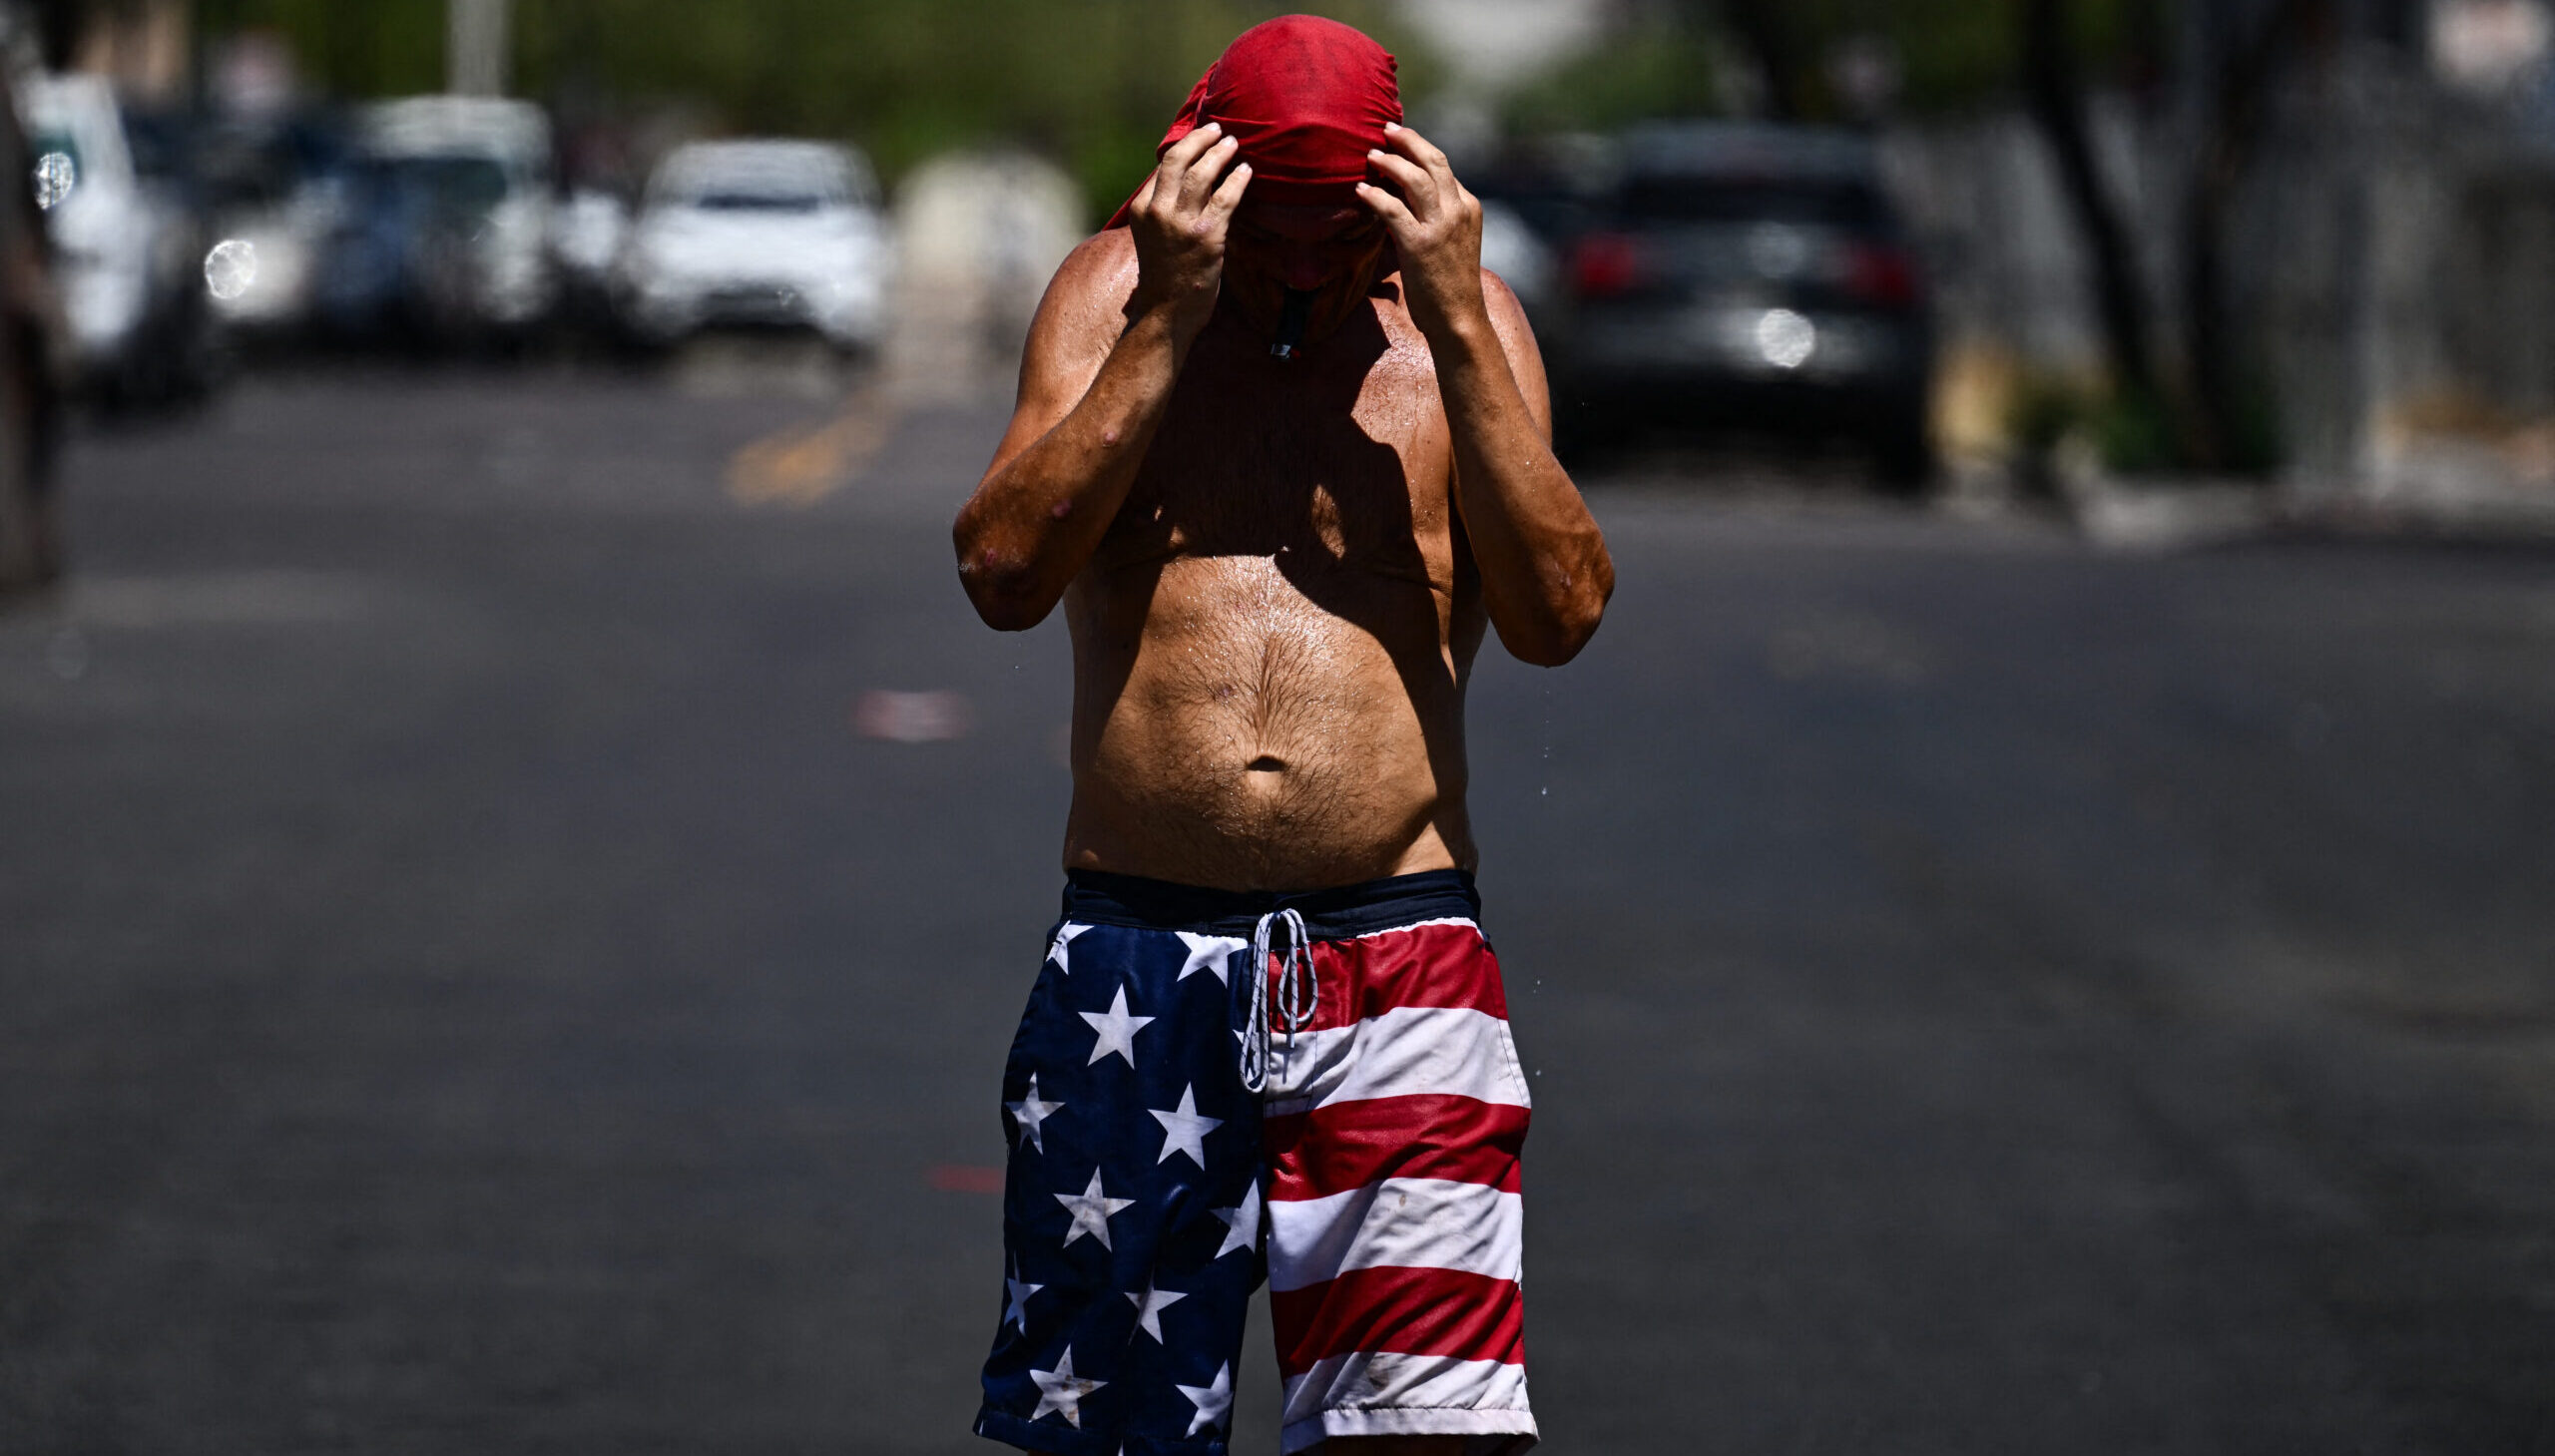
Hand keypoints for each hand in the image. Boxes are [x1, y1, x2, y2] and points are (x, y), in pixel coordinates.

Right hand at [1125, 123, 1252, 346]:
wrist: (1166, 312)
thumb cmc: (1164, 276)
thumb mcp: (1152, 236)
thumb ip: (1164, 208)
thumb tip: (1186, 181)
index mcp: (1141, 209)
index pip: (1162, 167)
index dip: (1184, 147)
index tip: (1200, 139)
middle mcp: (1158, 211)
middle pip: (1178, 160)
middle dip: (1200, 139)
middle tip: (1217, 130)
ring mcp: (1182, 223)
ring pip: (1202, 173)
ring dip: (1220, 153)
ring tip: (1233, 144)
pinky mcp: (1207, 236)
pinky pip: (1226, 197)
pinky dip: (1238, 180)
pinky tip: (1247, 171)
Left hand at [1357, 124, 1488, 342]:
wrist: (1459, 318)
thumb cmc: (1451, 284)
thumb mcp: (1452, 241)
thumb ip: (1436, 217)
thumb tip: (1403, 201)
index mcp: (1469, 206)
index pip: (1443, 167)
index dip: (1419, 149)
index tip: (1400, 141)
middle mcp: (1458, 210)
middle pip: (1433, 161)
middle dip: (1408, 141)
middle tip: (1387, 129)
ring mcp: (1440, 226)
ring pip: (1414, 178)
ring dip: (1390, 163)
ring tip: (1371, 155)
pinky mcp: (1420, 244)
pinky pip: (1393, 210)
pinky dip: (1375, 196)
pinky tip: (1360, 191)